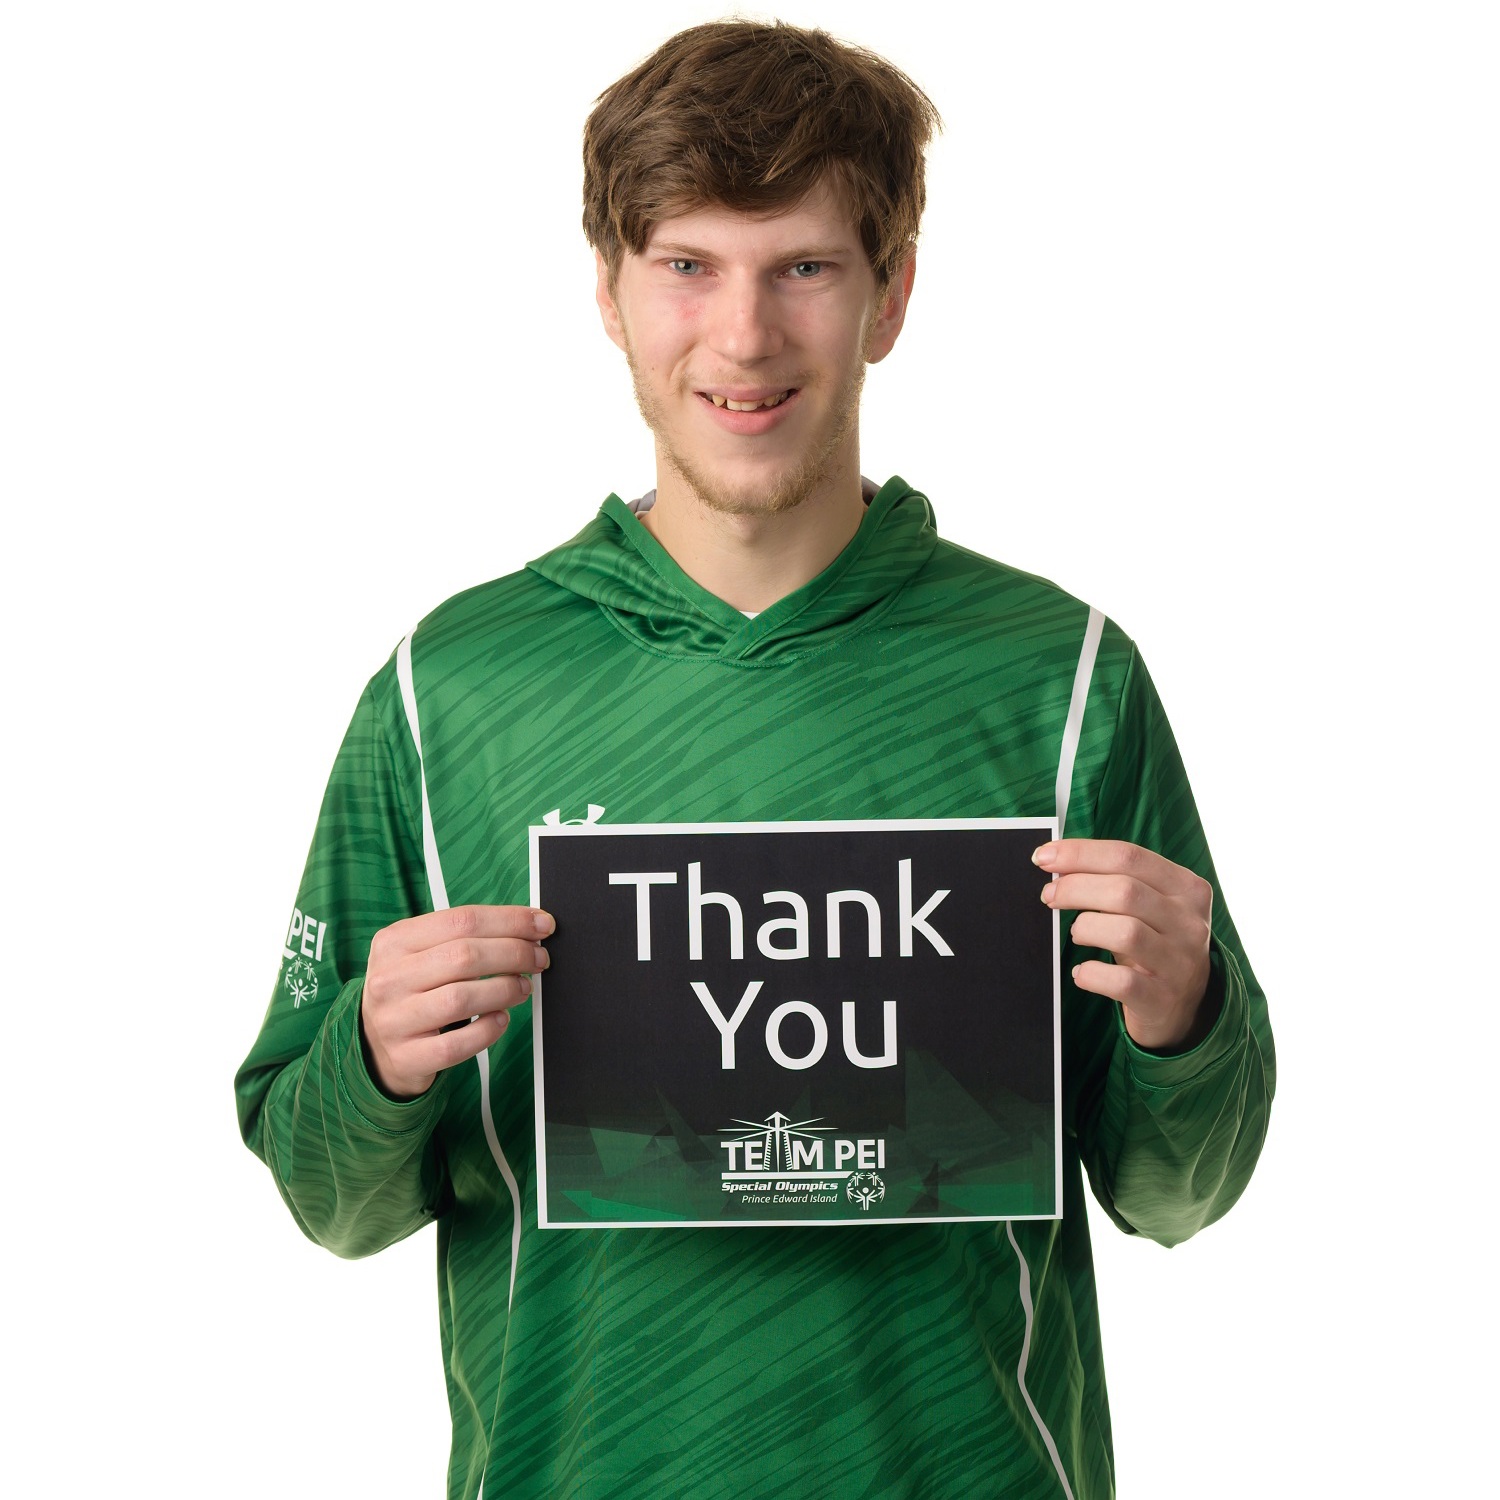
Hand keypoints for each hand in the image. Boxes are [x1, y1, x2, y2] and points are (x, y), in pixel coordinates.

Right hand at [361, 905, 552, 1098]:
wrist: (374, 1045)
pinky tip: (501, 1019)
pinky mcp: (408, 1057)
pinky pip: (458, 1045)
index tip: (542, 925)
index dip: (510, 921)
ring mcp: (394, 1020)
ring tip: (523, 988)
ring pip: (461, 999)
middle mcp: (389, 979)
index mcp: (394, 941)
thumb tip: (528, 927)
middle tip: (539, 959)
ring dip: (505, 990)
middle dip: (515, 954)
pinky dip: (488, 1030)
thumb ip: (464, 937)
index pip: (462, 920)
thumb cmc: (412, 991)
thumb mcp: (421, 953)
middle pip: (465, 956)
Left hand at [1034, 840, 1213, 1052]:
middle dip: (1075, 888)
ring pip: (1125, 932)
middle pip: (1125, 891)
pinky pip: (1120, 981)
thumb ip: (1115, 881)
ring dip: (1086, 928)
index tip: (1045, 857)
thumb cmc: (1153, 944)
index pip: (1129, 856)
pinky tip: (1082, 972)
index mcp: (1186, 888)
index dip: (1081, 853)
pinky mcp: (1162, 998)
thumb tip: (1057, 861)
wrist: (1183, 1007)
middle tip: (1049, 896)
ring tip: (1076, 933)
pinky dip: (1091, 974)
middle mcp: (1188, 923)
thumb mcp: (1150, 908)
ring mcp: (1179, 963)